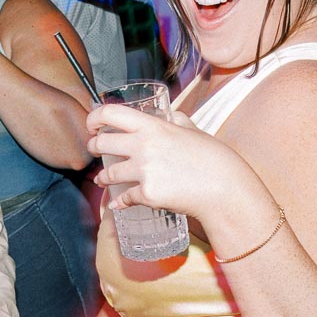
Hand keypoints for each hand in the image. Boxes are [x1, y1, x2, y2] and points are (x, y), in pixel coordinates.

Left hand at [88, 103, 255, 221]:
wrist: (223, 188)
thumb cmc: (213, 158)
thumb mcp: (195, 131)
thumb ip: (179, 121)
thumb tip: (172, 115)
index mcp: (153, 126)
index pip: (110, 113)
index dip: (95, 117)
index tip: (92, 124)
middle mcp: (143, 146)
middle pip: (102, 143)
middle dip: (93, 147)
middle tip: (94, 149)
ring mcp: (143, 171)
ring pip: (109, 174)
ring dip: (102, 177)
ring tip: (102, 179)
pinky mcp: (147, 194)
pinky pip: (125, 198)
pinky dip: (120, 202)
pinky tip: (118, 203)